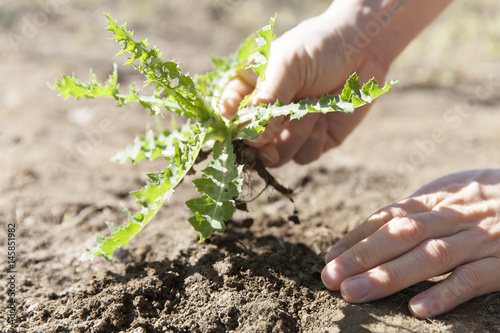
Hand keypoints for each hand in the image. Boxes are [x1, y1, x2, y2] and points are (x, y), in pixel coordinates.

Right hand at [220, 2, 389, 166]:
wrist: (363, 48)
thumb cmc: (318, 47)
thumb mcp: (286, 65)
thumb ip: (268, 100)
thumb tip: (256, 139)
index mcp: (250, 92)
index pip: (229, 118)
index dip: (232, 128)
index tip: (243, 126)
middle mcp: (267, 115)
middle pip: (250, 147)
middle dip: (263, 143)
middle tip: (277, 129)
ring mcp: (289, 130)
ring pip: (277, 157)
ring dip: (294, 135)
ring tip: (312, 108)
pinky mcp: (315, 141)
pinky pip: (304, 156)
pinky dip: (313, 139)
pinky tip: (323, 115)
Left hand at [321, 169, 499, 317]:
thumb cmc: (489, 198)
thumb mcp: (453, 192)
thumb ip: (419, 208)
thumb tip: (377, 225)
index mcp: (438, 199)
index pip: (389, 216)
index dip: (357, 236)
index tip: (331, 257)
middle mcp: (454, 217)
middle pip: (401, 234)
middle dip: (362, 256)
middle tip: (330, 277)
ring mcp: (479, 241)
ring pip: (430, 257)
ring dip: (389, 276)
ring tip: (355, 292)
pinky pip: (473, 280)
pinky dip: (445, 293)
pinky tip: (417, 308)